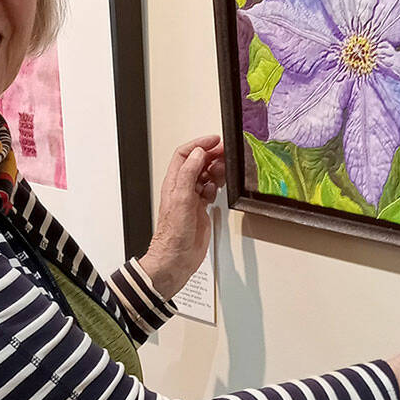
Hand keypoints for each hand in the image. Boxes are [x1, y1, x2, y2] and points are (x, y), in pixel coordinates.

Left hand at [137, 136, 225, 299]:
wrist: (176, 259)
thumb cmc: (173, 235)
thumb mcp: (181, 200)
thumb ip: (189, 175)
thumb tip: (198, 154)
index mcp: (174, 183)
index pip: (185, 155)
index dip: (199, 144)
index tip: (214, 140)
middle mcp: (182, 189)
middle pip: (197, 163)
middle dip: (211, 154)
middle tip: (226, 152)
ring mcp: (192, 199)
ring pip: (205, 176)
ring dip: (215, 169)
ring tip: (225, 168)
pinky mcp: (200, 210)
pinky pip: (210, 190)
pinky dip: (217, 185)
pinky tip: (219, 187)